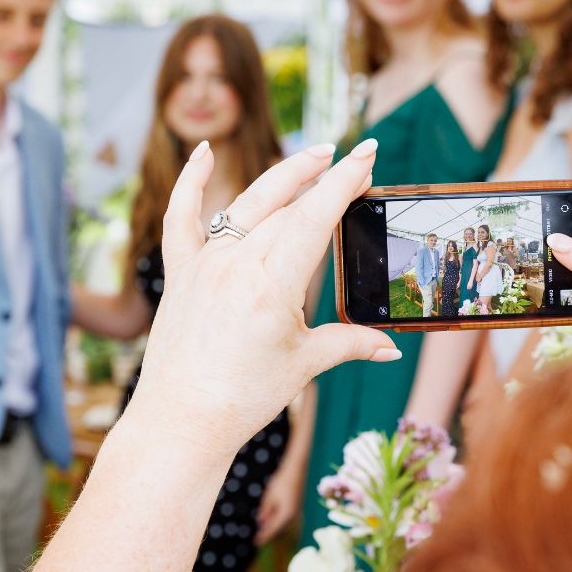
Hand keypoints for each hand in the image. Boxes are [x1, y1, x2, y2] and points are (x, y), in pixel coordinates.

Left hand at [127, 139, 400, 458]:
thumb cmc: (244, 397)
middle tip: (352, 160)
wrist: (182, 420)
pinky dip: (189, 183)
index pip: (314, 217)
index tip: (366, 156)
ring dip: (283, 177)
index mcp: (272, 284)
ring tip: (313, 155)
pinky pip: (181, 218)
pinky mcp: (181, 273)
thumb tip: (391, 346)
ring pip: (247, 205)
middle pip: (286, 206)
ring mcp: (205, 265)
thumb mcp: (305, 364)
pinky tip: (204, 151)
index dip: (344, 182)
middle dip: (323, 178)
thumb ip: (350, 344)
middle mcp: (236, 265)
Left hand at [254, 465, 302, 545]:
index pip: (272, 530)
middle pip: (278, 530)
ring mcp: (296, 512)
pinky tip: (270, 518)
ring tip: (261, 528)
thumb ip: (265, 510)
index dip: (263, 537)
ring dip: (272, 527)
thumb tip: (260, 522)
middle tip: (256, 538)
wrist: (296, 469)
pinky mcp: (296, 508)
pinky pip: (285, 519)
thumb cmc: (281, 481)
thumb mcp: (269, 496)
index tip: (255, 543)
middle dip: (267, 533)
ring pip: (282, 525)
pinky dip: (277, 521)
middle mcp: (292, 516)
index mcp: (285, 515)